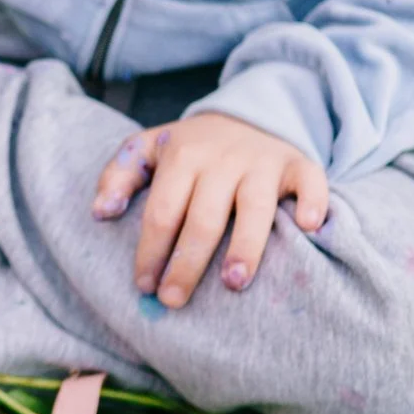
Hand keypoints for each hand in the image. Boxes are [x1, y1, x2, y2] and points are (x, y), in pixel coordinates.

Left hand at [90, 112, 329, 308]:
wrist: (249, 113)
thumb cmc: (193, 147)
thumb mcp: (149, 148)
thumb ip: (119, 175)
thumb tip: (101, 212)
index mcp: (183, 155)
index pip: (163, 210)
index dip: (151, 250)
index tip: (144, 287)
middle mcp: (223, 158)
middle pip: (204, 216)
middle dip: (188, 262)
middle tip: (174, 300)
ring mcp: (263, 161)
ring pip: (255, 206)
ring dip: (245, 245)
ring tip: (234, 283)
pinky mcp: (298, 164)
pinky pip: (310, 181)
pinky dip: (312, 202)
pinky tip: (308, 228)